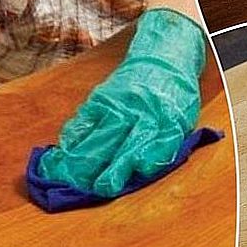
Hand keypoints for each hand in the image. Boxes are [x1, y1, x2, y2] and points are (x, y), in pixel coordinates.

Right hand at [37, 8, 205, 197]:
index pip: (142, 148)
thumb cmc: (175, 98)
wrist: (164, 56)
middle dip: (97, 171)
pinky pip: (82, 121)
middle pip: (113, 146)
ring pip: (94, 137)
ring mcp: (116, 105)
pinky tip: (64, 153)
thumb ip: (165, 147)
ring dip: (79, 161)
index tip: (109, 186)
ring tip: (66, 179)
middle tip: (86, 190)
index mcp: (163, 121)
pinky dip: (72, 139)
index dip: (123, 168)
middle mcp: (137, 113)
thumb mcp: (182, 122)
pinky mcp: (100, 98)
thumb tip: (141, 169)